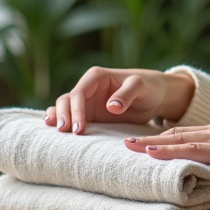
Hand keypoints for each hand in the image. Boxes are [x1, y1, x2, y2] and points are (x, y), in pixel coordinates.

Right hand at [44, 66, 194, 133]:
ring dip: (58, 118)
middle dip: (63, 115)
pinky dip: (62, 122)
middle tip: (65, 132)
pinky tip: (54, 131)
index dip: (76, 110)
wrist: (155, 96)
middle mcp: (88, 89)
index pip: (79, 92)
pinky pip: (71, 118)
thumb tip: (111, 106)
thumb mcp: (141, 87)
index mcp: (96, 77)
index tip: (79, 128)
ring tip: (55, 132)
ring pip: (64, 109)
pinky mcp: (89, 115)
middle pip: (67, 100)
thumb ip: (127, 94)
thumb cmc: (148, 87)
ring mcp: (87, 103)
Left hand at [123, 115, 209, 164]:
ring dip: (151, 143)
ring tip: (128, 146)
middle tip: (123, 142)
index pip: (186, 132)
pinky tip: (153, 151)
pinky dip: (169, 150)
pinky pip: (192, 149)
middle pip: (175, 133)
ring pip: (178, 139)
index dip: (163, 136)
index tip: (143, 141)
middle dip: (148, 138)